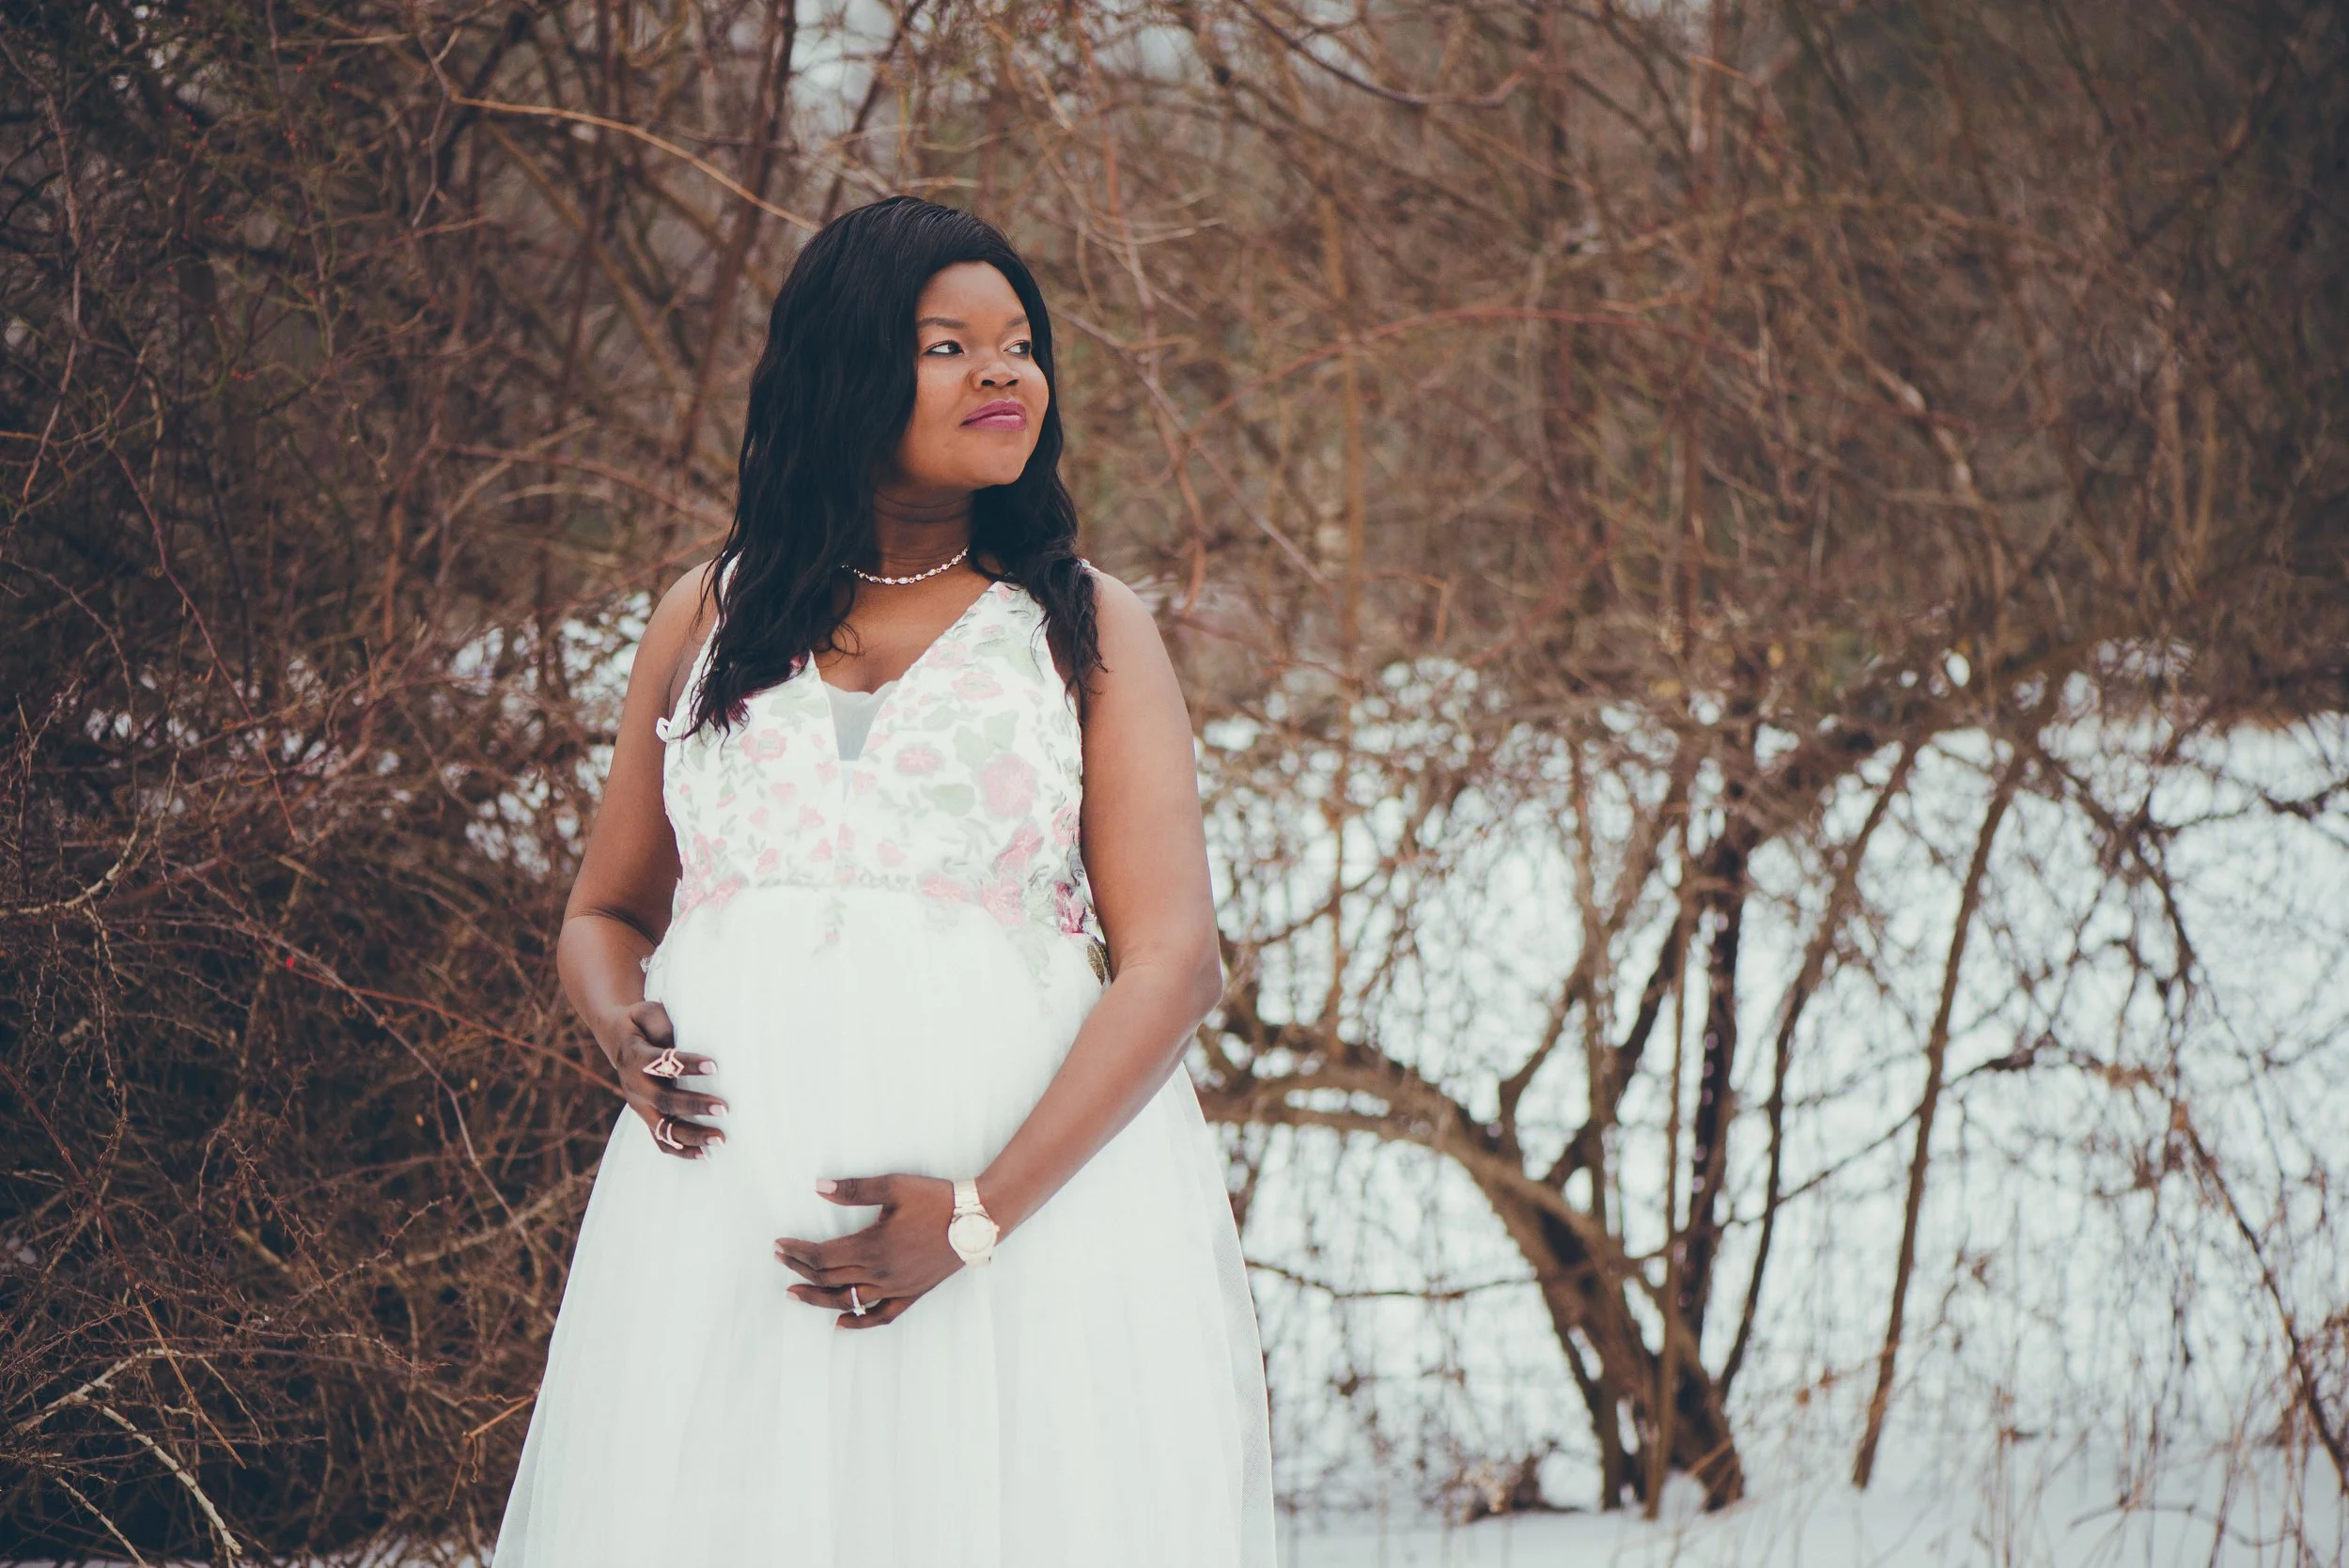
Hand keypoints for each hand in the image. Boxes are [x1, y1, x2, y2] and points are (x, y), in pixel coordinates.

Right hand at [604, 999, 726, 1158]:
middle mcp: (635, 1086)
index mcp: (635, 1058)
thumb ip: (660, 1022)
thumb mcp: (646, 1012)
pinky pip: (661, 1140)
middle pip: (665, 1101)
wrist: (619, 1039)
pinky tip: (704, 1154)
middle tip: (725, 1108)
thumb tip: (677, 1041)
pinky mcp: (647, 1117)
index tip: (714, 1065)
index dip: (687, 1065)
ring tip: (720, 1138)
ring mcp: (641, 1106)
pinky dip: (681, 1150)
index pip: (662, 1063)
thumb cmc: (641, 1023)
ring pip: (664, 1128)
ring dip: (692, 1135)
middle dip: (695, 1105)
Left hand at [774, 1175, 964, 1328]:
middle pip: (828, 1278)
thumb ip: (854, 1189)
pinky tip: (840, 1323)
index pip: (821, 1256)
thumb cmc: (936, 1199)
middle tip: (779, 1259)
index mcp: (872, 1246)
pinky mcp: (911, 1294)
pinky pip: (880, 1316)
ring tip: (794, 1293)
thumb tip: (818, 1187)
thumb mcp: (894, 1186)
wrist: (977, 1219)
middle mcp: (880, 1273)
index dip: (797, 1251)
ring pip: (847, 1301)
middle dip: (799, 1269)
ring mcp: (896, 1288)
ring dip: (817, 1299)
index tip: (779, 1244)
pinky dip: (858, 1322)